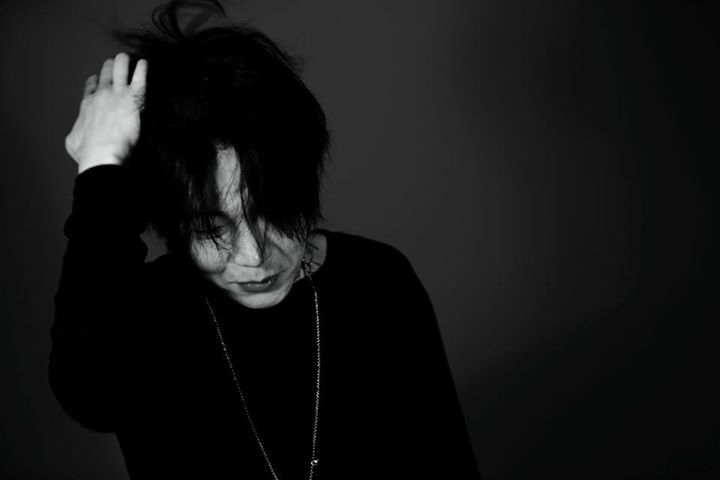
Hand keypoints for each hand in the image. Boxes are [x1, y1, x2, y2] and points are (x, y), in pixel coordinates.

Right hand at [65, 52, 146, 173]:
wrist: (102, 152)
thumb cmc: (88, 152)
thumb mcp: (73, 142)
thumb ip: (78, 134)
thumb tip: (79, 136)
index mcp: (88, 105)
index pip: (91, 87)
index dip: (96, 82)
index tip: (99, 80)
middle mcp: (101, 95)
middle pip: (106, 74)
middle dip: (110, 67)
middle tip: (115, 63)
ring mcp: (117, 94)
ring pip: (120, 68)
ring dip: (123, 62)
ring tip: (127, 58)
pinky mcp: (133, 98)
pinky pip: (139, 77)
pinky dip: (141, 69)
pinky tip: (144, 63)